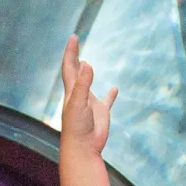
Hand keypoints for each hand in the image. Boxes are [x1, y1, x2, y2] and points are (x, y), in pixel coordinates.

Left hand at [58, 36, 118, 153]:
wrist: (83, 148)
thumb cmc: (77, 127)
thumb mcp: (79, 103)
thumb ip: (83, 84)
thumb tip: (87, 64)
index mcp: (71, 91)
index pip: (70, 66)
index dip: (71, 51)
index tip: (74, 37)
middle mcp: (79, 94)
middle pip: (76, 72)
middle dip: (75, 57)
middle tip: (75, 43)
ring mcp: (90, 103)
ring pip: (89, 85)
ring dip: (88, 74)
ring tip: (87, 63)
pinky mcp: (101, 112)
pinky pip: (107, 100)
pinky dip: (111, 94)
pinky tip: (115, 89)